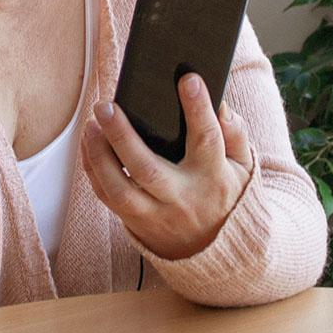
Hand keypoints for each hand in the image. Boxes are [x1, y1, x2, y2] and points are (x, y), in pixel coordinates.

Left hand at [81, 74, 251, 259]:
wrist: (217, 253)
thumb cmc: (226, 194)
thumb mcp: (243, 168)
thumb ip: (236, 136)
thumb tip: (222, 107)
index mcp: (214, 177)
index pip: (208, 140)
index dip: (199, 108)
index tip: (188, 79)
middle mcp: (183, 198)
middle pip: (148, 169)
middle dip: (123, 136)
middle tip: (106, 106)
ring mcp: (157, 214)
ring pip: (120, 190)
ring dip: (100, 156)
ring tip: (91, 125)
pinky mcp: (136, 223)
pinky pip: (108, 198)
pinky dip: (93, 169)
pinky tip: (89, 142)